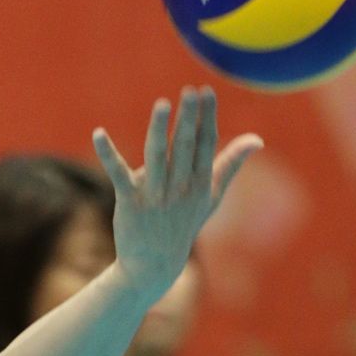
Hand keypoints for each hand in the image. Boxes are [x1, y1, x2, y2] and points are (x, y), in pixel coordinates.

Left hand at [92, 86, 259, 295]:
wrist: (155, 264)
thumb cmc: (184, 225)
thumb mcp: (211, 197)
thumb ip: (231, 165)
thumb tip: (257, 140)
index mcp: (200, 184)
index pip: (205, 145)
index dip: (206, 118)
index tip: (206, 91)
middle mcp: (179, 188)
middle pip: (184, 147)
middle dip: (188, 119)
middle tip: (189, 91)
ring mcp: (154, 195)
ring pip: (157, 157)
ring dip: (159, 130)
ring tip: (161, 105)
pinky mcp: (129, 201)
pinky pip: (118, 174)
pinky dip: (107, 154)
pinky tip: (98, 133)